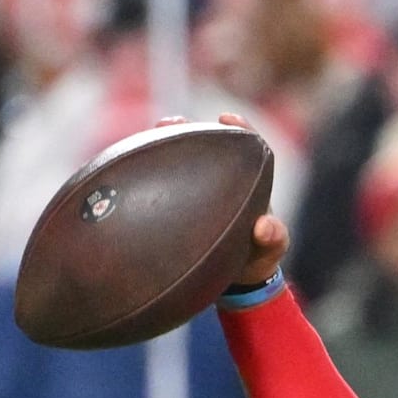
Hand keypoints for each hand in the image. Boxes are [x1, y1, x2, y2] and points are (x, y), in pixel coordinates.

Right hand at [157, 113, 290, 285]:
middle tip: (172, 123)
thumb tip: (264, 226)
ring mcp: (195, 192)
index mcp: (248, 183)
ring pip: (177, 163)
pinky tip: (123, 177)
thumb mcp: (271, 250)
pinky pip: (158, 188)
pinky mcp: (174, 207)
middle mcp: (220, 181)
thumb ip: (274, 238)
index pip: (246, 146)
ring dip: (162, 148)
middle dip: (188, 131)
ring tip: (147, 139)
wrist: (235, 280)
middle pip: (204, 146)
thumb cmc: (257, 256)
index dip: (238, 128)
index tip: (227, 118)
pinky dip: (144, 180)